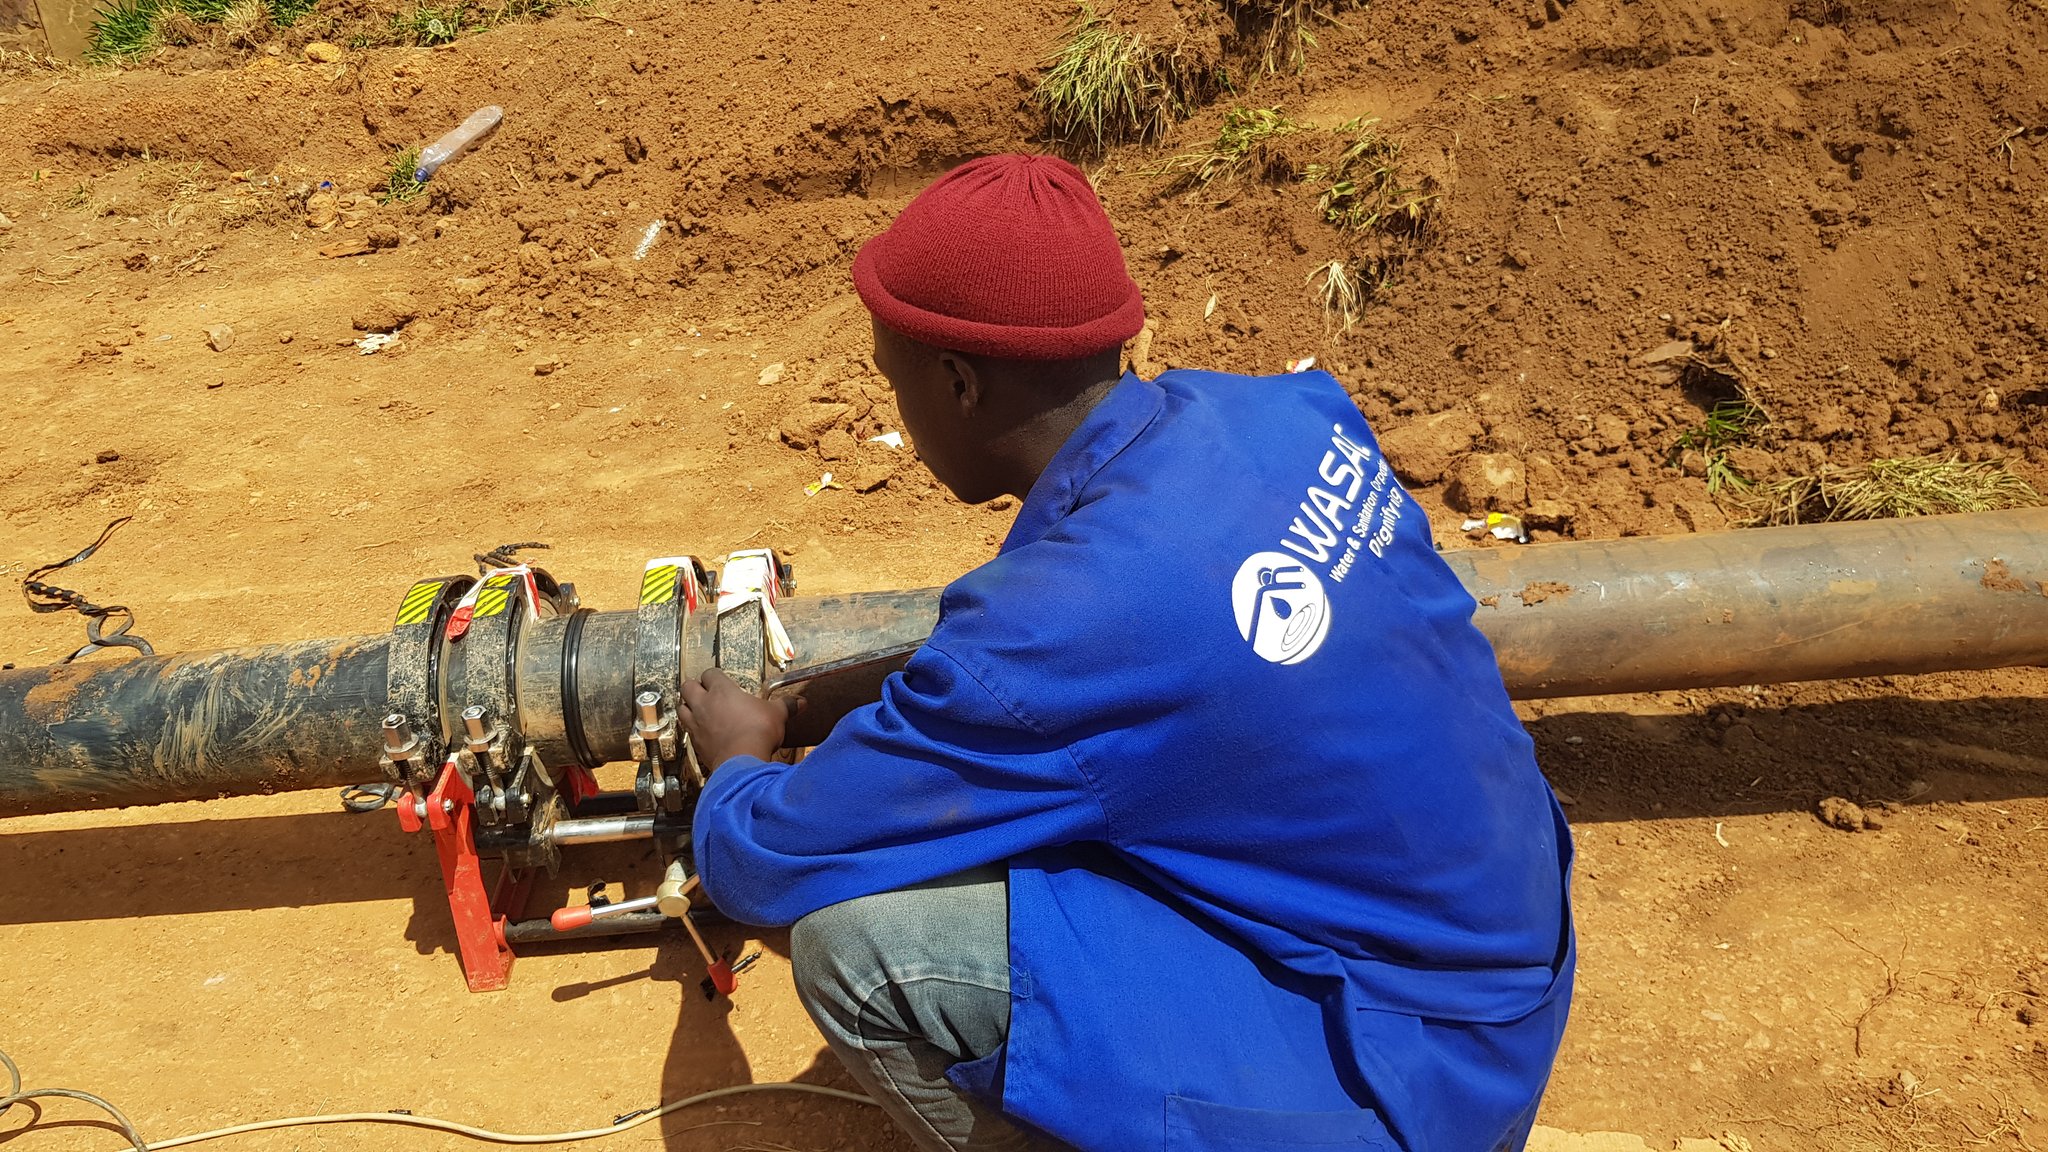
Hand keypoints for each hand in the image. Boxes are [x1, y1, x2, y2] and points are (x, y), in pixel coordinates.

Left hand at [679, 668, 802, 768]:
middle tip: (704, 692)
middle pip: (688, 686)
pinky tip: (704, 733)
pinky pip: (687, 731)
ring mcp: (697, 724)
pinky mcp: (695, 743)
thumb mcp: (776, 715)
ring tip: (699, 711)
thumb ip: (786, 706)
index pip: (710, 673)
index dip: (714, 676)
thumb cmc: (758, 731)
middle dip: (694, 688)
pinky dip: (693, 729)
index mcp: (722, 690)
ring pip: (681, 708)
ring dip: (688, 708)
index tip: (721, 681)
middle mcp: (704, 704)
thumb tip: (801, 702)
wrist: (742, 762)